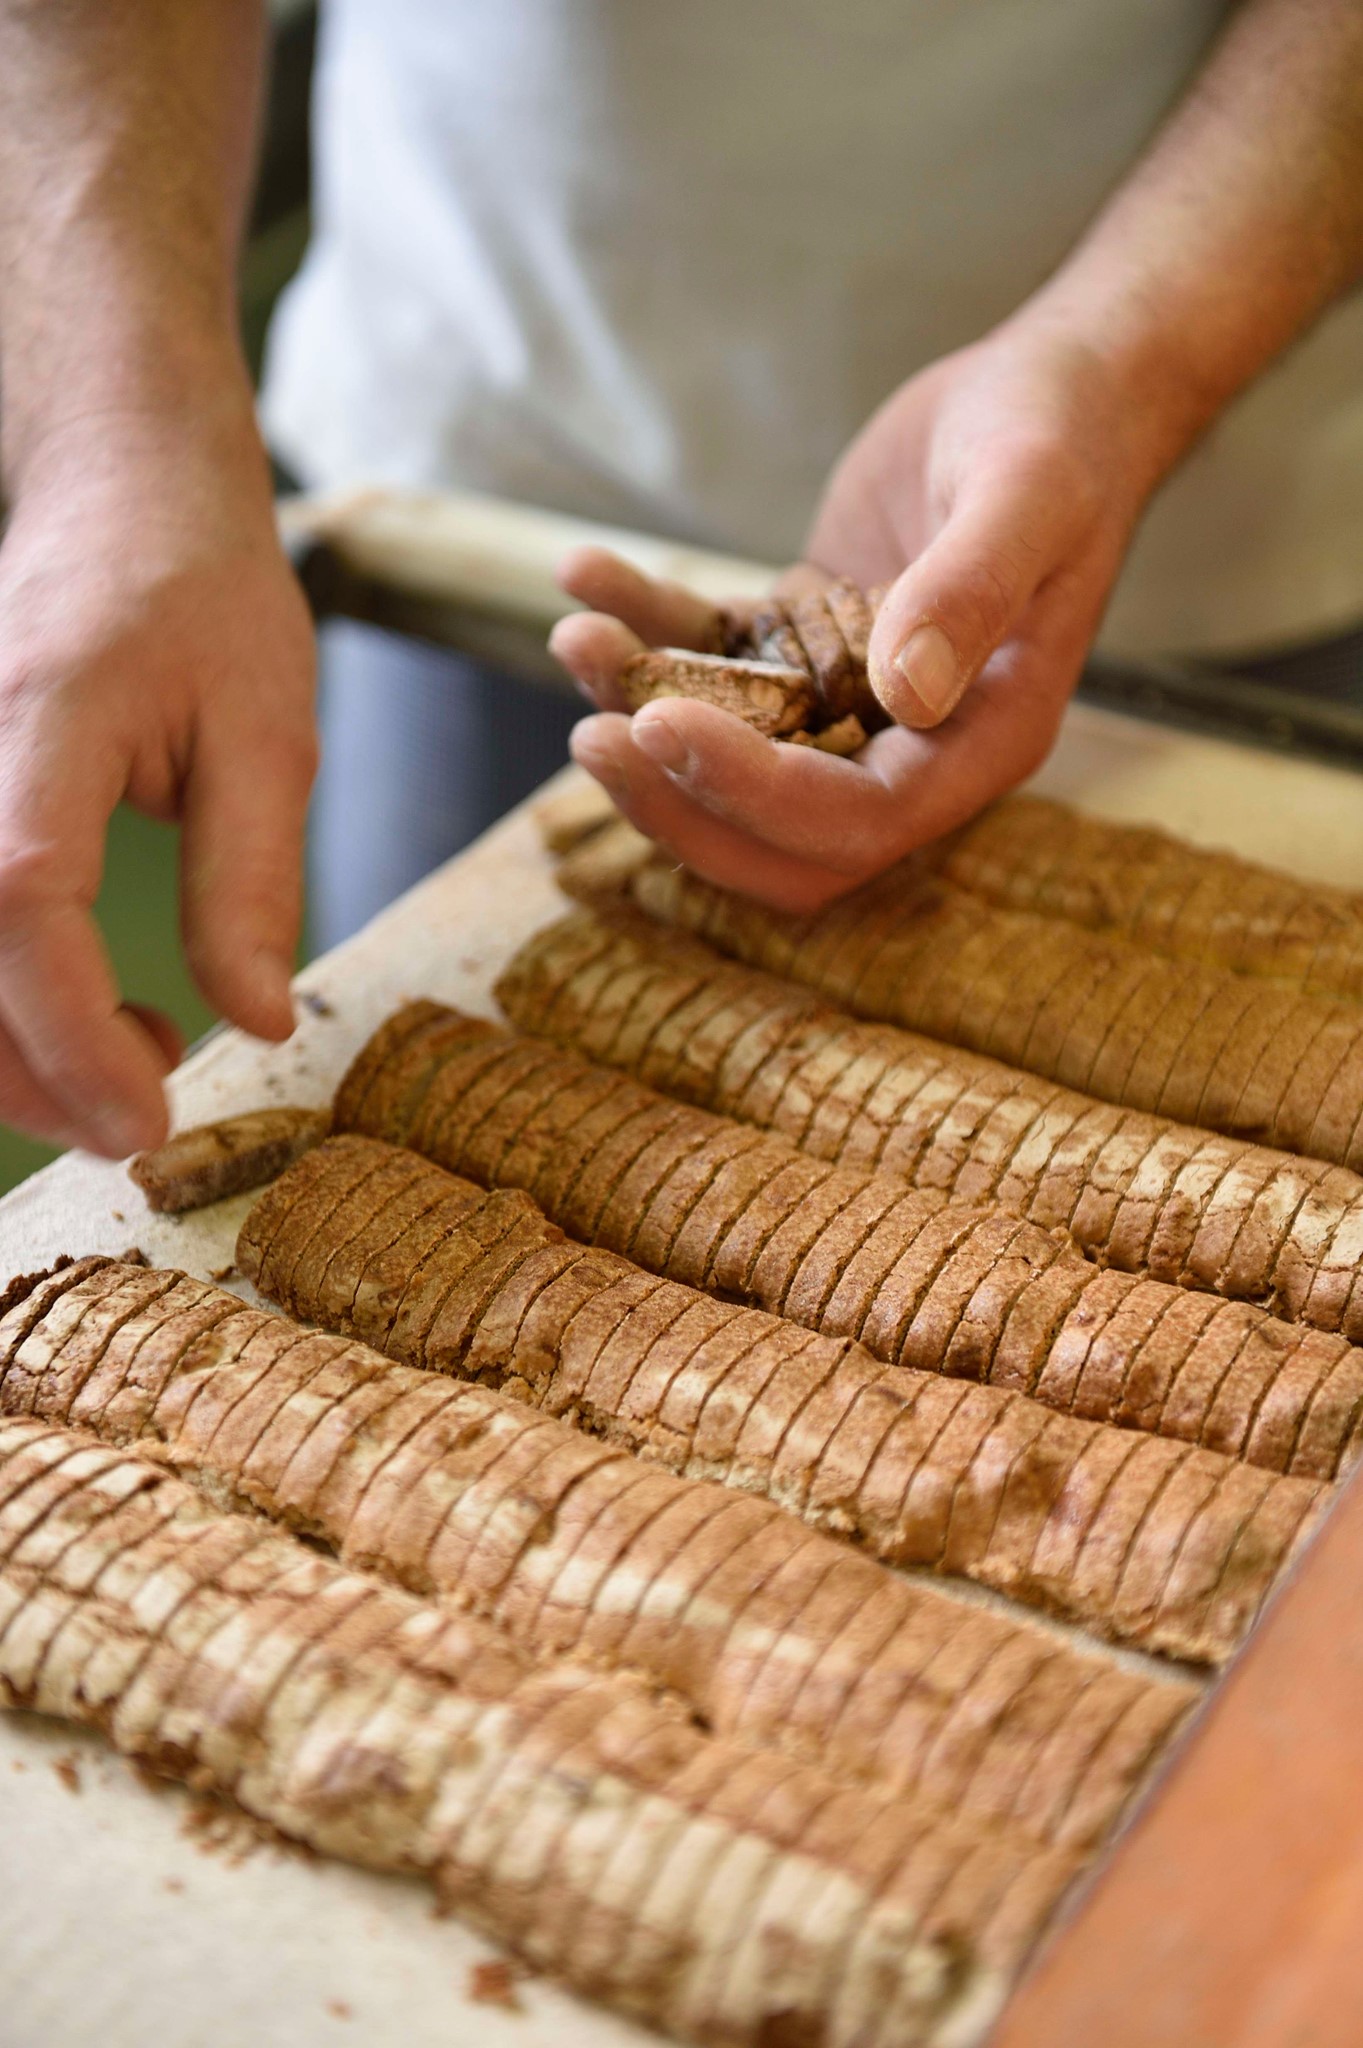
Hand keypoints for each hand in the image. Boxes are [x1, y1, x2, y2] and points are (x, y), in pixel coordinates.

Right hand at [0, 413, 315, 1156]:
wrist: (118, 495)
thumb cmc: (204, 597)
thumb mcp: (271, 730)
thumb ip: (251, 881)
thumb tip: (255, 1024)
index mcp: (43, 721)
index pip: (23, 901)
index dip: (72, 1033)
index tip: (150, 1120)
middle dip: (39, 1079)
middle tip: (151, 1118)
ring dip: (13, 1056)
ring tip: (136, 1047)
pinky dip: (0, 1006)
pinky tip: (83, 1005)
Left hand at [555, 315, 1168, 910]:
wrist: (1048, 389)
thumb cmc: (1056, 436)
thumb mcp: (1027, 495)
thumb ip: (972, 588)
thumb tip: (905, 692)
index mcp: (981, 741)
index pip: (859, 821)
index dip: (755, 796)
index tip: (663, 722)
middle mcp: (913, 748)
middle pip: (777, 839)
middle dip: (677, 804)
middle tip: (593, 737)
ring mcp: (849, 706)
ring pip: (727, 769)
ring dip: (638, 719)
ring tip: (575, 636)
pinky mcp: (801, 650)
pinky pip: (709, 668)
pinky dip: (643, 634)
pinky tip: (586, 574)